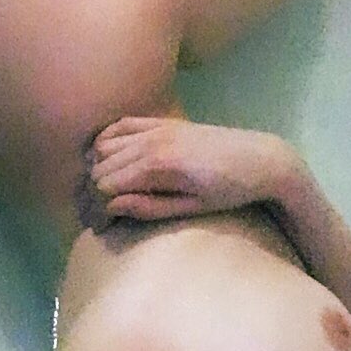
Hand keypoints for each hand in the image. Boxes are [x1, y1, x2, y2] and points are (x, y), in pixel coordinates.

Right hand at [89, 116, 288, 223]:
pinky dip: (105, 142)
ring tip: (102, 194)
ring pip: (103, 147)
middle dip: (90, 195)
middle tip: (95, 217)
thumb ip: (150, 208)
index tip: (99, 228)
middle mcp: (151, 142)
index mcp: (158, 167)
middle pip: (99, 168)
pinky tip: (108, 161)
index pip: (105, 186)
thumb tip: (111, 207)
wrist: (260, 159)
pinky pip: (119, 126)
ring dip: (96, 171)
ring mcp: (155, 128)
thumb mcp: (192, 208)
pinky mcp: (161, 121)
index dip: (96, 210)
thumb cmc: (230, 192)